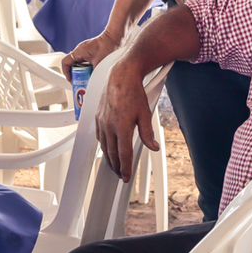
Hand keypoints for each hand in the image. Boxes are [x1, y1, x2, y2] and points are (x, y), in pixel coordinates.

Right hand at [62, 31, 120, 80]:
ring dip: (82, 71)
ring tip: (87, 79)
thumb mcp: (100, 64)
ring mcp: (86, 50)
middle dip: (75, 74)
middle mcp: (80, 50)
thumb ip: (95, 74)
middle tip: (80, 82)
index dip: (67, 73)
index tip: (72, 80)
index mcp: (79, 52)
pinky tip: (94, 73)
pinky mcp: (92, 51)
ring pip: (79, 63)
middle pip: (72, 64)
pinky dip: (88, 68)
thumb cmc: (108, 46)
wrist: (116, 37)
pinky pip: (86, 61)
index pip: (65, 63)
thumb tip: (93, 84)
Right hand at [94, 56, 155, 178]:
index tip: (126, 177)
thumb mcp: (145, 113)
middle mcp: (109, 126)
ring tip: (114, 165)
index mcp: (122, 127)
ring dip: (109, 158)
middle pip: (112, 153)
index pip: (123, 154)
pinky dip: (103, 145)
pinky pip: (99, 136)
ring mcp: (101, 121)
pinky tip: (107, 148)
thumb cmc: (133, 92)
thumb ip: (148, 133)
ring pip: (104, 146)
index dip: (125, 168)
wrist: (121, 76)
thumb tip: (154, 147)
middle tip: (120, 175)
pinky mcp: (97, 117)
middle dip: (116, 167)